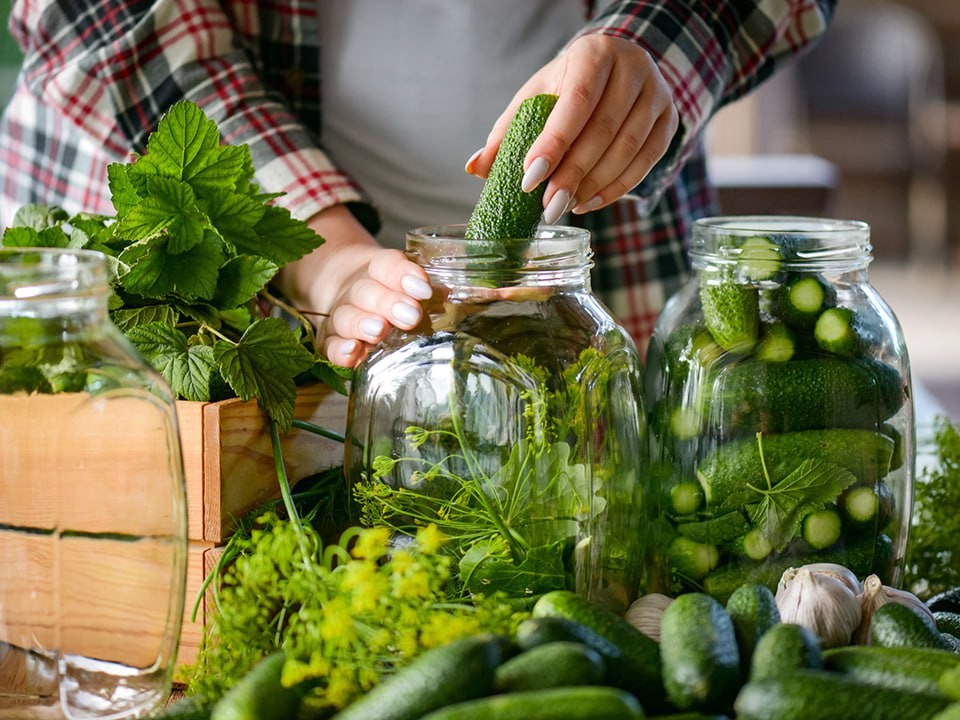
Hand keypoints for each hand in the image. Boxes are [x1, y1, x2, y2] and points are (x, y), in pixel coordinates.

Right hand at [274, 205, 431, 367]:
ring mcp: (341, 314)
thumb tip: (461, 295)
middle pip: (367, 292)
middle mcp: (357, 291)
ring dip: (362, 323)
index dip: (403, 275)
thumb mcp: (408, 284)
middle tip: (411, 316)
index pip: (387, 265)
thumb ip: (429, 291)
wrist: (348, 291)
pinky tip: (352, 352)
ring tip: (379, 330)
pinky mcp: (330, 339)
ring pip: (347, 316)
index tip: (424, 290)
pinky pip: (330, 345)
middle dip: (389, 303)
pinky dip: (339, 350)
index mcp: (378, 271)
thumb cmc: (391, 292)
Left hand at [466, 34, 678, 222]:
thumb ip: (507, 133)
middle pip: (604, 130)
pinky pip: (647, 162)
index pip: (576, 102)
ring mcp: (658, 93)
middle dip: (572, 173)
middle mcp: (633, 67)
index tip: (529, 178)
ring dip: (594, 185)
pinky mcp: (670, 119)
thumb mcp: (535, 98)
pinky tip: (588, 203)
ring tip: (564, 206)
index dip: (553, 143)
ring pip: (629, 149)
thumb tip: (475, 169)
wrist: (617, 70)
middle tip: (547, 205)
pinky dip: (616, 188)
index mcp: (594, 53)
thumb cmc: (568, 86)